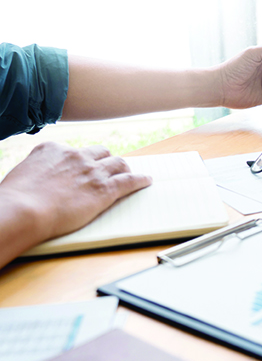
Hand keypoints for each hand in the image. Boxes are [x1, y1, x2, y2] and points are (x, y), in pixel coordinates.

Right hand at [0, 142, 151, 259]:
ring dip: (124, 168)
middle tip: (109, 168)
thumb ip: (37, 171)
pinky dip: (140, 180)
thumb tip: (38, 179)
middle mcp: (75, 156)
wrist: (24, 211)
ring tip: (130, 173)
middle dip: (106, 160)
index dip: (80, 160)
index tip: (83, 166)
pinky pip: (130, 180)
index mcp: (53, 149)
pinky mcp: (105, 188)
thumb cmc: (16, 199)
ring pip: (118, 163)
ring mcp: (92, 171)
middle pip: (100, 152)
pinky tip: (146, 181)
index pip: (73, 150)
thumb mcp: (22, 174)